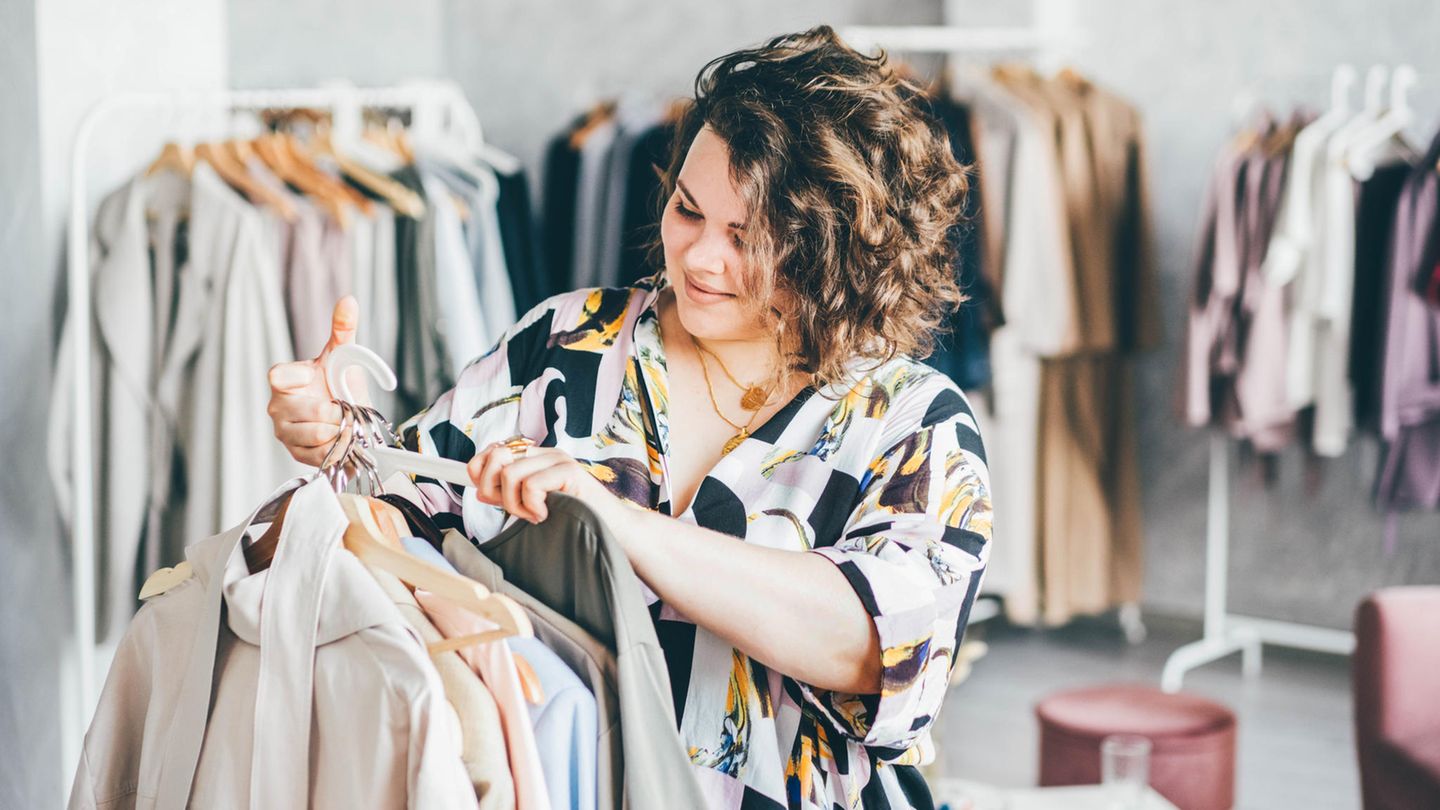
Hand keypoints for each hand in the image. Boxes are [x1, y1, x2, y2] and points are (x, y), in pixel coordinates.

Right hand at [267, 296, 371, 466]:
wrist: (352, 418)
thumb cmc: (340, 384)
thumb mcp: (344, 356)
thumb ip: (343, 329)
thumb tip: (349, 300)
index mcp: (284, 379)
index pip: (277, 376)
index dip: (297, 378)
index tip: (314, 377)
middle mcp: (278, 406)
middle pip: (303, 410)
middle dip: (333, 409)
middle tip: (343, 405)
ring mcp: (284, 431)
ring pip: (314, 433)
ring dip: (338, 428)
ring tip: (342, 421)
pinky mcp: (296, 453)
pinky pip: (320, 453)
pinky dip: (337, 446)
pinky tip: (339, 437)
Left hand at [466, 442, 625, 525]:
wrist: (614, 531)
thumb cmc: (575, 520)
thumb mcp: (534, 506)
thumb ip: (510, 495)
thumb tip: (481, 489)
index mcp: (536, 458)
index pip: (493, 449)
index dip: (480, 470)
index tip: (488, 495)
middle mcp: (546, 453)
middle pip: (496, 455)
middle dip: (493, 488)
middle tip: (513, 509)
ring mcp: (559, 459)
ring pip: (510, 473)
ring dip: (514, 503)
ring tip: (533, 516)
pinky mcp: (570, 471)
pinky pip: (531, 485)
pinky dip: (531, 506)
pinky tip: (545, 515)